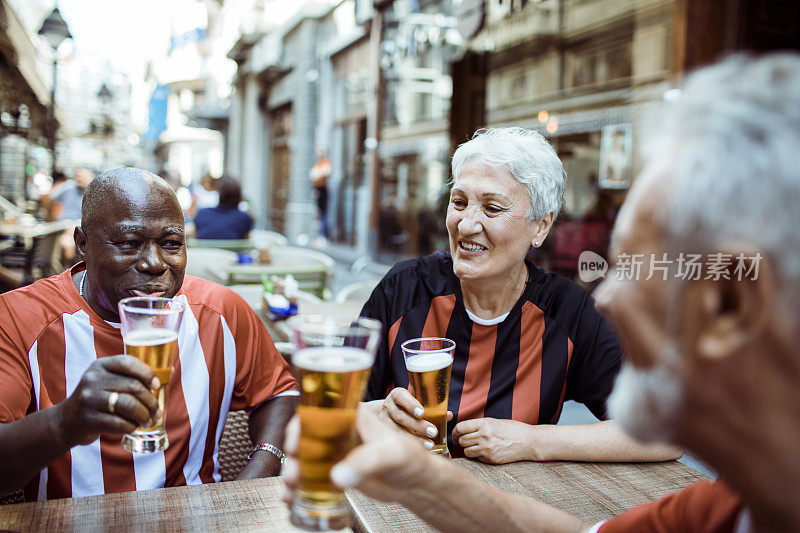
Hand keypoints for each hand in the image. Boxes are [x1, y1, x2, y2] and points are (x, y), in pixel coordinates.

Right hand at [57, 355, 159, 446]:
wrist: (66, 421)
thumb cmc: (97, 399)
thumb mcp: (107, 380)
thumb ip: (130, 376)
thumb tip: (168, 371)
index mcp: (100, 365)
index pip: (128, 362)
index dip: (146, 373)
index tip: (156, 384)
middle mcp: (93, 379)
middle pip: (133, 386)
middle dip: (150, 400)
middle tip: (156, 411)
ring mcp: (89, 399)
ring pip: (128, 405)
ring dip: (144, 415)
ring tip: (147, 420)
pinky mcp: (89, 419)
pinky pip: (119, 423)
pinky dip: (131, 426)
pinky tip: (133, 427)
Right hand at [282, 406, 433, 503]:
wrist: (415, 482)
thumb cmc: (410, 458)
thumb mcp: (392, 453)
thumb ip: (367, 462)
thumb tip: (337, 476)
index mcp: (351, 416)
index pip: (318, 413)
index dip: (299, 426)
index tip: (292, 445)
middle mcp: (340, 431)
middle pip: (305, 437)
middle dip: (293, 457)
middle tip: (292, 476)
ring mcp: (336, 451)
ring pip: (305, 459)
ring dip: (293, 474)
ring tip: (289, 493)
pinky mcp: (337, 471)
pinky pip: (313, 477)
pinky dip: (301, 488)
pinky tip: (293, 500)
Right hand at [377, 387, 452, 448]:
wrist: (388, 412)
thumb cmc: (408, 407)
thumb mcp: (417, 402)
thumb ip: (432, 407)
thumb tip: (448, 415)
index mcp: (397, 395)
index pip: (401, 397)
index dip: (411, 405)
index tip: (422, 413)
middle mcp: (387, 406)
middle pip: (400, 416)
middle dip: (418, 425)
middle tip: (434, 432)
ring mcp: (383, 420)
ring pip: (397, 430)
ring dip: (414, 438)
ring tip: (430, 445)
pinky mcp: (383, 433)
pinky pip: (395, 440)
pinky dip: (408, 445)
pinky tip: (420, 451)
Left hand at [452, 418, 538, 463]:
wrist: (528, 441)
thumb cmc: (512, 429)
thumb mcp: (494, 422)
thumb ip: (478, 425)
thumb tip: (462, 430)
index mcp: (484, 424)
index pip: (460, 428)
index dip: (455, 432)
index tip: (455, 434)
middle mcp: (484, 436)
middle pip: (461, 440)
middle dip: (462, 441)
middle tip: (467, 441)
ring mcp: (487, 449)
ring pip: (466, 451)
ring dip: (469, 449)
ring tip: (476, 446)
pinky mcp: (491, 459)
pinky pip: (476, 458)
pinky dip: (478, 456)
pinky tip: (486, 452)